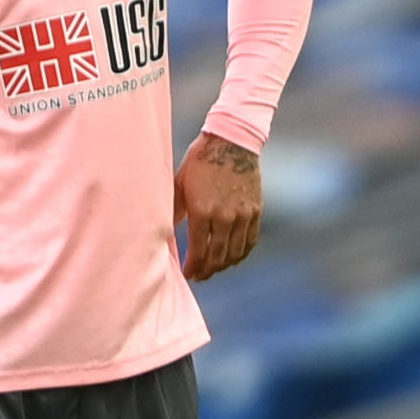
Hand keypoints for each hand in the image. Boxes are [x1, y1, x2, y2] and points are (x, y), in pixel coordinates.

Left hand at [176, 132, 262, 281]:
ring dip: (223, 265)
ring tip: (213, 269)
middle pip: (217, 257)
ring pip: (235, 252)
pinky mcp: (256, 210)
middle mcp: (225, 217)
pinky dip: (242, 253)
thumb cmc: (199, 162)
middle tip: (199, 276)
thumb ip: (173, 212)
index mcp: (202, 211)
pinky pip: (250, 240)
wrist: (230, 142)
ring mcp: (243, 214)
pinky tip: (233, 259)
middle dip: (207, 271)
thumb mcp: (178, 185)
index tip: (187, 275)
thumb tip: (163, 234)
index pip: (199, 251)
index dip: (193, 268)